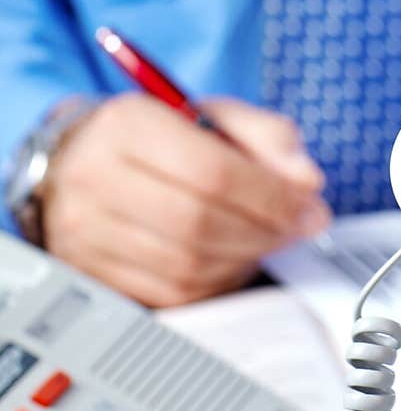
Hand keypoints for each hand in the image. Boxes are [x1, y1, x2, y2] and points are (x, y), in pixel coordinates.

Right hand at [43, 94, 330, 306]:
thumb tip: (306, 181)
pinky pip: (171, 294)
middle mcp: (94, 177)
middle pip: (198, 223)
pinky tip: (233, 259)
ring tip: (268, 240)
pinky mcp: (92, 273)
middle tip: (297, 229)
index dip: (271, 197)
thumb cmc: (158, 138)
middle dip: (263, 232)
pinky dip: (216, 282)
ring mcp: (86, 231)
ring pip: (186, 265)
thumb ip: (268, 137)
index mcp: (127, 125)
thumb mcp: (213, 116)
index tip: (308, 208)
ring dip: (244, 259)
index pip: (212, 171)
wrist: (82, 162)